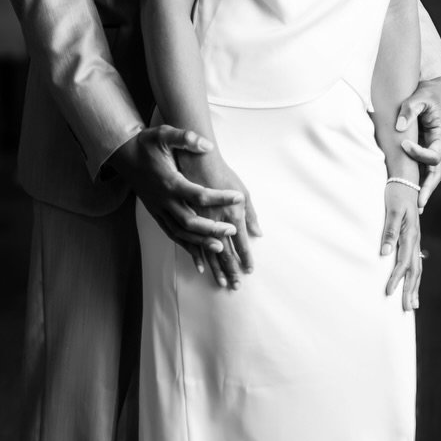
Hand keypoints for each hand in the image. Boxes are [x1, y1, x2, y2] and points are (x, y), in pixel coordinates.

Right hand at [111, 126, 240, 277]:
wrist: (123, 155)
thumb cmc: (146, 144)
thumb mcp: (163, 134)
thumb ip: (185, 138)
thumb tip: (207, 145)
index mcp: (169, 182)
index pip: (198, 195)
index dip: (220, 198)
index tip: (238, 197)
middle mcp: (163, 200)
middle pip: (190, 221)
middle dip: (212, 228)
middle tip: (232, 230)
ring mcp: (158, 209)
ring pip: (180, 233)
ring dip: (200, 242)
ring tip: (220, 247)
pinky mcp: (156, 214)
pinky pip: (171, 234)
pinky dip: (185, 246)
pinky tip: (198, 256)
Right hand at [184, 143, 260, 290]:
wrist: (185, 153)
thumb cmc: (214, 166)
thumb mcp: (240, 187)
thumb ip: (250, 211)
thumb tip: (258, 232)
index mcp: (229, 212)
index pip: (240, 242)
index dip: (245, 257)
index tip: (250, 271)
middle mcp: (212, 219)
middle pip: (223, 251)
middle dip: (231, 269)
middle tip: (236, 287)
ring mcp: (195, 219)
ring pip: (206, 250)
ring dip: (215, 267)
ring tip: (222, 283)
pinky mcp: (182, 216)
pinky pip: (189, 241)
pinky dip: (196, 255)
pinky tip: (201, 267)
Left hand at [380, 179, 422, 306]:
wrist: (406, 180)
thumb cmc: (396, 194)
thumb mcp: (392, 211)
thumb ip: (389, 231)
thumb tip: (385, 253)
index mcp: (410, 235)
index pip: (403, 263)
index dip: (396, 279)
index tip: (389, 293)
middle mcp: (415, 240)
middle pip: (414, 270)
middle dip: (410, 290)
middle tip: (408, 309)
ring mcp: (415, 239)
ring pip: (417, 268)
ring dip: (414, 287)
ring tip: (413, 304)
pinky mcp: (412, 238)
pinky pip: (415, 261)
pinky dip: (414, 276)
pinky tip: (412, 283)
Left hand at [395, 74, 440, 213]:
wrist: (435, 89)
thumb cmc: (428, 92)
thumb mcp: (419, 97)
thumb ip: (409, 110)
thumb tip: (400, 127)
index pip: (434, 155)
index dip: (418, 153)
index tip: (403, 145)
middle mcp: (440, 145)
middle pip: (436, 172)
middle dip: (427, 188)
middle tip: (418, 204)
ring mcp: (434, 148)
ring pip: (431, 174)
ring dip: (424, 189)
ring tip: (415, 207)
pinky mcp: (426, 148)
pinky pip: (423, 167)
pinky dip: (418, 180)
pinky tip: (409, 192)